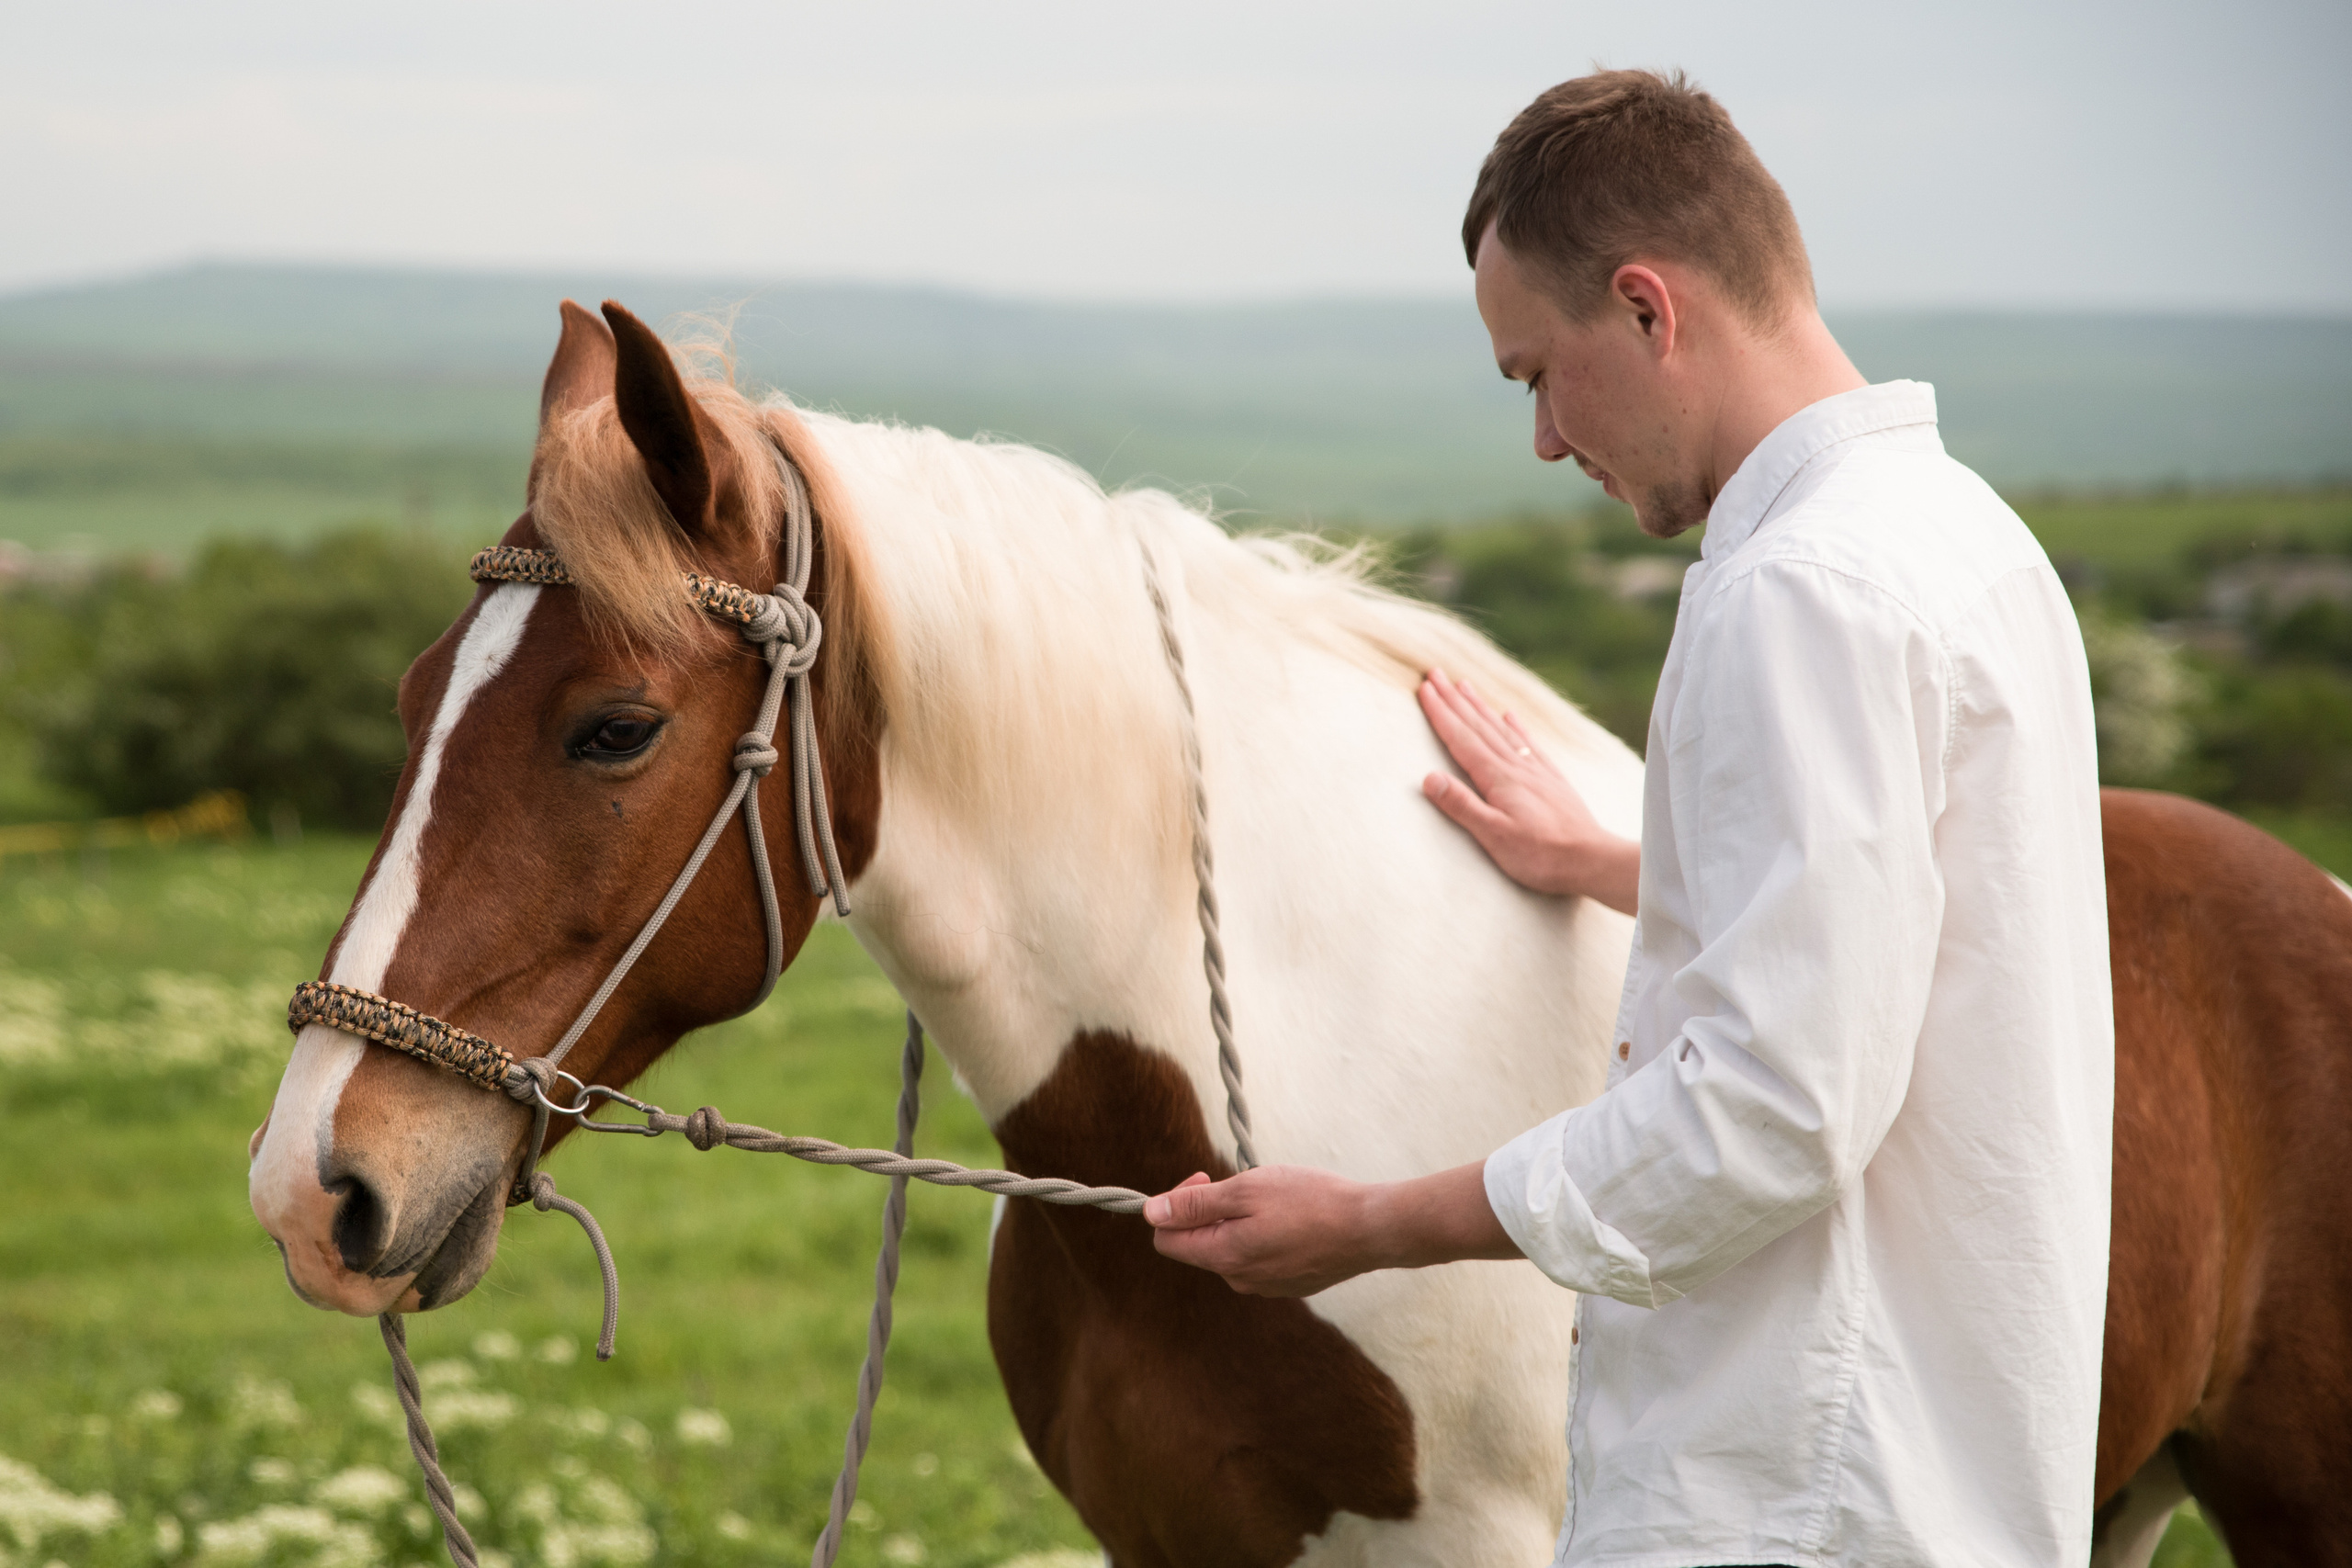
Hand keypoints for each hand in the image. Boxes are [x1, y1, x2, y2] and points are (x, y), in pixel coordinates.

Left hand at [1146, 1162, 1519, 1295]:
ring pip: (1230, 1249)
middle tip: (1239, 1181)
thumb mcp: (1246, 1189)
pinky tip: (1292, 1217)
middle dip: (1208, 1209)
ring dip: (1238, 1220)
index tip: (1205, 1178)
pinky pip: (1259, 1257)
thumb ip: (1195, 1205)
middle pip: (1198, 1244)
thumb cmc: (1310, 1201)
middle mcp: (1239, 1280)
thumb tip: (1150, 1213)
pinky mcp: (1291, 1284)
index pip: (1167, 1240)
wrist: (1369, 1228)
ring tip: (1273, 1198)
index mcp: (1223, 1257)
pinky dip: (1264, 1233)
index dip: (1175, 1204)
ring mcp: (1267, 1286)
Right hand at [1418, 668, 1638, 914]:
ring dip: (1479, 706)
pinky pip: (1527, 743)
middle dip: (1454, 699)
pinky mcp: (1550, 779)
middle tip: (1436, 673)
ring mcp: (1535, 770)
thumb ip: (1462, 806)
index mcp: (1498, 778)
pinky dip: (1515, 726)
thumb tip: (1429, 778)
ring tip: (1464, 685)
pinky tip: (1509, 715)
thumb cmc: (1541, 855)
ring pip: (1500, 729)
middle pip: (1478, 726)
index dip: (1441, 713)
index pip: (1461, 739)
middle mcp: (1516, 767)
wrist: (1591, 859)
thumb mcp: (1494, 836)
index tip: (1424, 688)